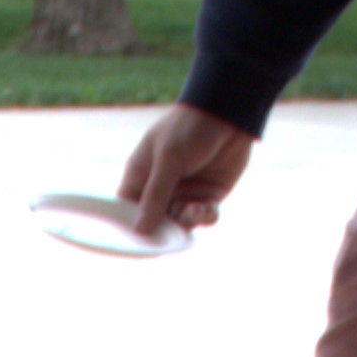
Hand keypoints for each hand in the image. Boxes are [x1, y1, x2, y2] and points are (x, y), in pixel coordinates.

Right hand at [123, 100, 253, 235]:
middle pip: (154, 222)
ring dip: (187, 222)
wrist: (227, 113)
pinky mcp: (208, 195)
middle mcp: (160, 189)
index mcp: (141, 176)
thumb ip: (155, 194)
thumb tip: (140, 228)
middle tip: (170, 236)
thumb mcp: (168, 160)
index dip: (130, 226)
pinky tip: (208, 209)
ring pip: (180, 222)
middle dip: (163, 230)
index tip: (137, 242)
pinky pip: (203, 217)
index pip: (128, 209)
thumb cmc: (189, 128)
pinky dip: (205, 217)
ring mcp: (184, 193)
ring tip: (195, 210)